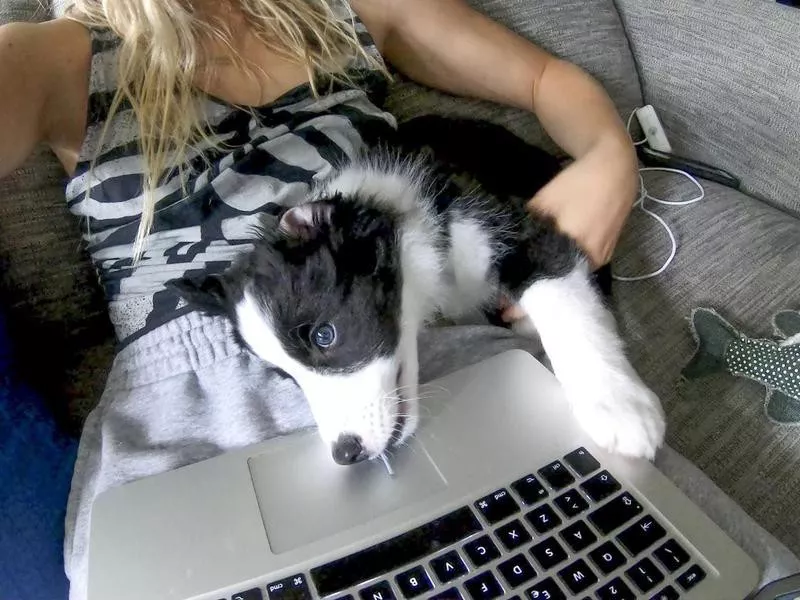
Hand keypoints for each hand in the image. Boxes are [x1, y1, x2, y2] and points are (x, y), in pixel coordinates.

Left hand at [502, 136, 637, 323]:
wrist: (614, 168)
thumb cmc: (576, 185)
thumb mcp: (542, 204)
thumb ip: (526, 230)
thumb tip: (507, 253)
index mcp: (574, 251)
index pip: (544, 286)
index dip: (524, 301)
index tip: (503, 311)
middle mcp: (590, 261)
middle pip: (558, 287)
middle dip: (535, 294)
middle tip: (509, 302)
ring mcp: (601, 258)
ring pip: (570, 279)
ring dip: (550, 284)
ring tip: (525, 289)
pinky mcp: (606, 252)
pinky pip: (580, 269)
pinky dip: (563, 272)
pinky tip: (548, 271)